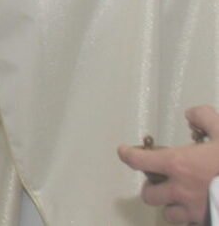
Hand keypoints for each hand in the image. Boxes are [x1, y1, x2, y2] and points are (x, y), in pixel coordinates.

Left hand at [117, 105, 218, 223]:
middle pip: (149, 195)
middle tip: (160, 179)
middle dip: (151, 187)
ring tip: (178, 197)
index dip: (127, 155)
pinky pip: (190, 224)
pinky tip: (198, 208)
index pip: (138, 161)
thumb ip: (203, 117)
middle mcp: (180, 190)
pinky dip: (189, 218)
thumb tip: (191, 115)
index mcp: (177, 164)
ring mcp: (193, 211)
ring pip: (168, 215)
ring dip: (169, 206)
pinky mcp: (206, 223)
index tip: (124, 151)